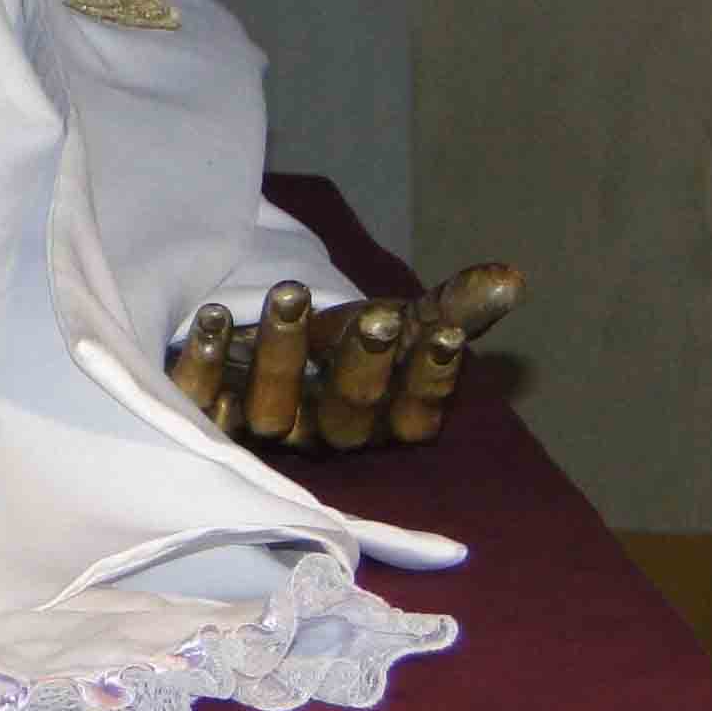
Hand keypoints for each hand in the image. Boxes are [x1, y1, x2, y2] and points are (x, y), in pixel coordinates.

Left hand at [167, 263, 520, 449]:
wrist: (247, 353)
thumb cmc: (335, 344)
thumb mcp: (394, 321)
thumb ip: (452, 307)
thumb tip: (511, 277)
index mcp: (375, 421)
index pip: (413, 416)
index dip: (431, 379)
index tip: (445, 332)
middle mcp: (320, 433)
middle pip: (347, 415)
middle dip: (362, 365)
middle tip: (375, 315)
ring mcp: (258, 427)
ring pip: (272, 408)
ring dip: (281, 349)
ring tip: (290, 292)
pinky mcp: (201, 412)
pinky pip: (200, 397)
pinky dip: (203, 359)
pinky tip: (212, 316)